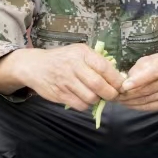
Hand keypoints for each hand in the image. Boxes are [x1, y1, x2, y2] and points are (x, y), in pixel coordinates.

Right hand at [0, 44, 125, 110]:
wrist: (35, 66)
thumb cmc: (63, 59)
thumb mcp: (79, 52)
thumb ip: (97, 61)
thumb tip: (118, 76)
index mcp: (82, 53)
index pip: (105, 68)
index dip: (116, 80)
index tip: (122, 85)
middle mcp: (74, 66)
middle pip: (99, 85)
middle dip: (110, 93)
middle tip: (113, 95)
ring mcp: (66, 81)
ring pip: (91, 97)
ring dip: (97, 100)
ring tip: (97, 95)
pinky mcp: (60, 94)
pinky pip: (80, 105)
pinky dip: (86, 105)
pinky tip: (84, 98)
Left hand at [117, 52, 157, 111]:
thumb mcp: (152, 59)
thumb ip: (139, 68)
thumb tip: (125, 80)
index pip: (154, 73)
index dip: (138, 80)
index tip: (124, 86)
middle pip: (149, 89)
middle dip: (129, 93)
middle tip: (114, 94)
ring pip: (147, 100)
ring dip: (130, 101)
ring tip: (118, 99)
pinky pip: (150, 107)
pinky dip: (136, 106)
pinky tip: (128, 103)